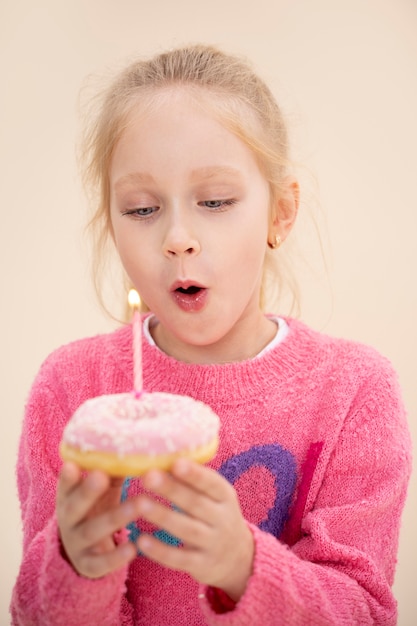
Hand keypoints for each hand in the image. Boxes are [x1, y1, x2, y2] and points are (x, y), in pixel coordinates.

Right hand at [56, 462, 138, 577]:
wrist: (86, 551)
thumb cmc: (98, 508)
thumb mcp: (103, 490)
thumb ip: (114, 472)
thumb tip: (137, 446)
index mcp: (69, 498)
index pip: (65, 485)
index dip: (68, 477)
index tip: (72, 465)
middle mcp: (68, 520)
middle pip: (74, 506)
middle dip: (87, 492)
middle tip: (101, 476)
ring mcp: (76, 544)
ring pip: (92, 531)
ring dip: (115, 517)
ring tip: (137, 505)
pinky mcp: (88, 565)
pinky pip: (100, 563)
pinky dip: (116, 557)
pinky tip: (134, 548)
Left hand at [136, 459, 253, 600]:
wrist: (238, 558)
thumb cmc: (216, 515)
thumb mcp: (215, 497)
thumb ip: (194, 480)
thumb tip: (163, 453)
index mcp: (225, 496)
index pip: (212, 483)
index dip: (195, 474)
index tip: (176, 463)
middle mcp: (223, 519)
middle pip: (196, 503)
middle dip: (171, 489)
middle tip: (147, 476)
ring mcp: (213, 544)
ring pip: (187, 530)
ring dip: (163, 516)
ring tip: (139, 504)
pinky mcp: (201, 565)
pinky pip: (179, 558)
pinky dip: (160, 551)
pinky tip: (141, 541)